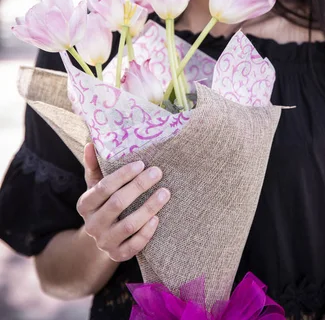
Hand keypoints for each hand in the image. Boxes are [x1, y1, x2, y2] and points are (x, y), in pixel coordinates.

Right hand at [77, 143, 169, 261]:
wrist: (102, 238)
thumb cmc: (103, 204)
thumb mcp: (96, 186)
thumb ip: (94, 166)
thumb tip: (92, 143)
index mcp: (85, 204)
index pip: (103, 187)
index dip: (123, 175)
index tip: (141, 163)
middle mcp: (92, 225)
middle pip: (117, 204)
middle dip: (139, 186)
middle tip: (157, 172)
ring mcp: (104, 242)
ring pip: (128, 225)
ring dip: (148, 207)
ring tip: (165, 192)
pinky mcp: (117, 255)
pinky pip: (134, 246)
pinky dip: (146, 233)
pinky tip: (158, 218)